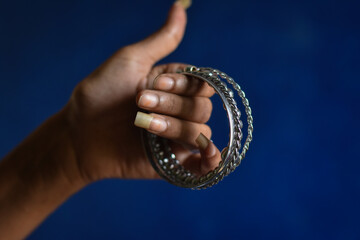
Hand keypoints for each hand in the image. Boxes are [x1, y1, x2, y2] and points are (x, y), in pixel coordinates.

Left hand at [65, 2, 220, 182]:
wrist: (80, 132)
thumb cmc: (101, 93)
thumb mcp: (131, 60)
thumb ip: (162, 40)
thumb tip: (180, 6)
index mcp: (174, 87)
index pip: (202, 84)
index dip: (183, 84)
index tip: (154, 82)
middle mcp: (178, 111)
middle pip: (202, 108)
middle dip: (172, 105)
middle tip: (140, 103)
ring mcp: (176, 137)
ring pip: (200, 132)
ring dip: (173, 127)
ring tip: (143, 125)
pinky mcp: (172, 161)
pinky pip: (203, 164)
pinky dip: (211, 161)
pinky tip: (209, 157)